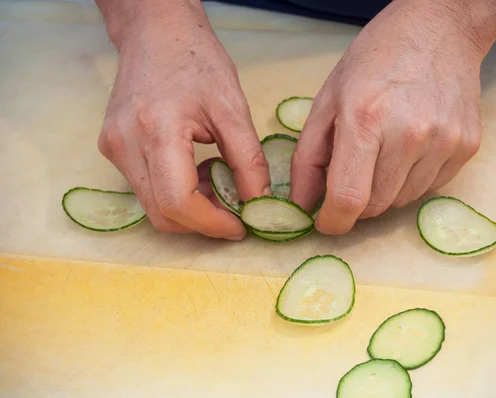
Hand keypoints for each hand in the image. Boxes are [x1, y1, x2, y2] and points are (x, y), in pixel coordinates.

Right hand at [97, 2, 269, 238]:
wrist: (156, 31)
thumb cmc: (196, 60)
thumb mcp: (233, 108)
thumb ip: (248, 161)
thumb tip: (259, 205)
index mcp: (156, 131)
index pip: (178, 202)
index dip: (212, 224)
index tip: (240, 226)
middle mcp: (125, 145)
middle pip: (161, 213)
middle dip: (202, 221)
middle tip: (233, 209)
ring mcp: (114, 148)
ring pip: (152, 205)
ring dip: (189, 207)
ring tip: (216, 178)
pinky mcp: (112, 148)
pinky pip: (144, 187)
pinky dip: (174, 191)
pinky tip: (195, 168)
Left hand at [290, 0, 495, 234]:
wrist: (439, 29)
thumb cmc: (375, 61)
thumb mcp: (328, 100)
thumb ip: (309, 158)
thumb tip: (302, 205)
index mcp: (366, 119)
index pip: (349, 198)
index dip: (333, 222)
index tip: (326, 222)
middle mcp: (410, 134)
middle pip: (376, 206)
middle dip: (356, 203)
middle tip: (352, 176)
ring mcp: (444, 141)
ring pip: (403, 201)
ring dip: (384, 191)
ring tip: (382, 152)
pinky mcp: (467, 146)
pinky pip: (429, 188)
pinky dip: (411, 180)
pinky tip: (409, 148)